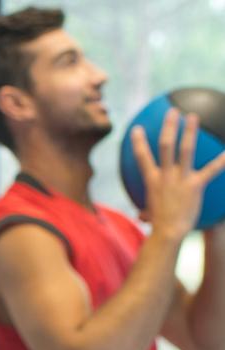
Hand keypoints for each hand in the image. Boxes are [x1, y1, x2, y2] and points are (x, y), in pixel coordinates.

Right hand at [131, 109, 224, 241]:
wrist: (168, 232)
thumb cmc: (158, 226)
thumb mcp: (149, 213)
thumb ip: (146, 210)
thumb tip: (141, 217)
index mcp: (152, 180)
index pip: (142, 157)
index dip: (138, 142)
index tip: (137, 129)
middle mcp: (165, 175)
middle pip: (165, 146)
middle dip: (168, 127)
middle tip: (173, 112)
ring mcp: (180, 179)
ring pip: (185, 150)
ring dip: (189, 132)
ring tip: (193, 116)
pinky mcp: (195, 186)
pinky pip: (211, 170)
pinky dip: (221, 160)